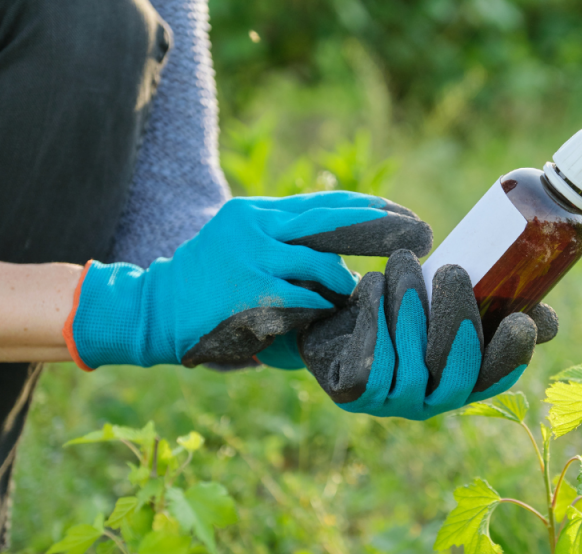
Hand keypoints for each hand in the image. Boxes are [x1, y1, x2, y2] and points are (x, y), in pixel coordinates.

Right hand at [63, 192, 431, 369]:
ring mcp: (253, 257)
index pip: (325, 204)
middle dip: (383, 227)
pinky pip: (306, 300)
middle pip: (334, 220)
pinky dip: (322, 309)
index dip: (369, 208)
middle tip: (423, 233)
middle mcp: (257, 227)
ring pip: (323, 264)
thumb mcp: (246, 251)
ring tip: (357, 295)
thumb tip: (346, 267)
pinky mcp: (252, 291)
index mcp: (258, 214)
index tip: (405, 214)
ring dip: (346, 283)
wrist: (154, 311)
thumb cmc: (209, 287)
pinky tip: (326, 315)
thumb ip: (291, 252)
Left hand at [299, 250, 557, 419]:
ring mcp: (392, 402)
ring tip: (402, 262)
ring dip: (408, 306)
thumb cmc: (398, 304)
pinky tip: (371, 283)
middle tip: (451, 270)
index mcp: (462, 379)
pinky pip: (370, 363)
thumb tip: (547, 321)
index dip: (511, 355)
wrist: (331, 315)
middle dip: (457, 319)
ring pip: (412, 363)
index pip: (496, 378)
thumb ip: (495, 308)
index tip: (520, 319)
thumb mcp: (445, 299)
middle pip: (456, 373)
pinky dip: (372, 317)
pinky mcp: (353, 394)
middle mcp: (431, 400)